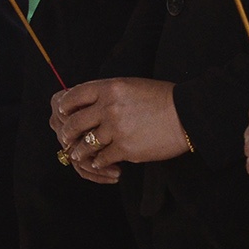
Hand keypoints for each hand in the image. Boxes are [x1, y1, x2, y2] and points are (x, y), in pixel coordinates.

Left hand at [50, 77, 187, 180]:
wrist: (186, 115)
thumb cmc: (162, 99)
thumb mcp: (131, 86)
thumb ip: (109, 93)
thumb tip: (89, 104)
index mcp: (110, 88)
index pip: (75, 95)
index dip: (65, 105)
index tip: (62, 111)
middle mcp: (109, 107)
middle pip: (75, 122)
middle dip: (67, 132)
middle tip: (66, 138)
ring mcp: (116, 129)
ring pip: (86, 144)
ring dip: (80, 151)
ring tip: (78, 154)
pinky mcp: (125, 148)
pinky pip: (102, 158)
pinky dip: (99, 162)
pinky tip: (100, 163)